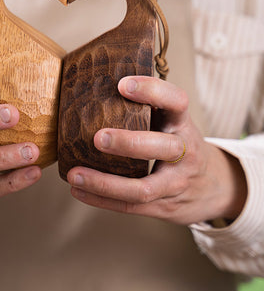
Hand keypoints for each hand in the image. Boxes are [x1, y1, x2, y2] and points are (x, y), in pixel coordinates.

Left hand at [67, 76, 246, 224]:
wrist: (214, 187)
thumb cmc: (179, 145)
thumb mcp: (172, 124)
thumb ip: (148, 110)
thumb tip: (98, 87)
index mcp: (182, 124)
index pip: (177, 101)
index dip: (153, 91)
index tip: (122, 84)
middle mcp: (184, 153)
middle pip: (163, 147)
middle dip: (129, 143)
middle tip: (98, 137)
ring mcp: (175, 183)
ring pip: (143, 188)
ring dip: (105, 183)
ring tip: (75, 175)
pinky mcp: (163, 206)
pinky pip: (130, 206)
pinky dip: (102, 200)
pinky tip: (79, 191)